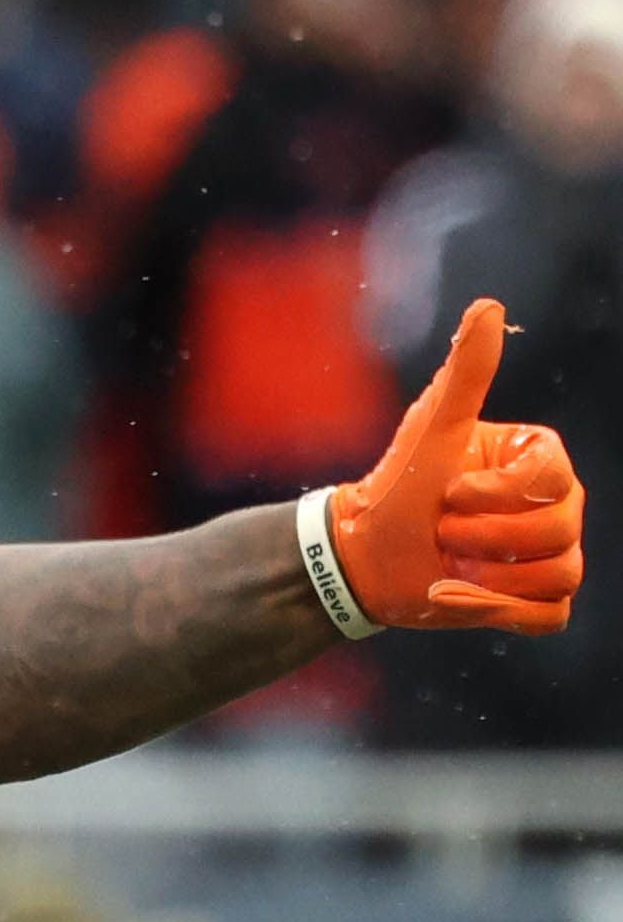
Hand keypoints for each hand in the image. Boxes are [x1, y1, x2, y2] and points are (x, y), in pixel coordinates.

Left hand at [326, 300, 585, 634]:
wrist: (360, 556)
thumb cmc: (397, 487)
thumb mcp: (432, 428)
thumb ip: (466, 374)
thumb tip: (488, 306)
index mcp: (540, 462)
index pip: (555, 482)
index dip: (501, 496)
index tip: (450, 493)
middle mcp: (555, 505)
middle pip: (561, 531)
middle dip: (487, 539)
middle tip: (441, 533)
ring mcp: (547, 555)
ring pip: (560, 574)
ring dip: (491, 578)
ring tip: (448, 566)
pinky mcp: (529, 602)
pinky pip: (550, 615)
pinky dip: (501, 612)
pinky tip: (454, 596)